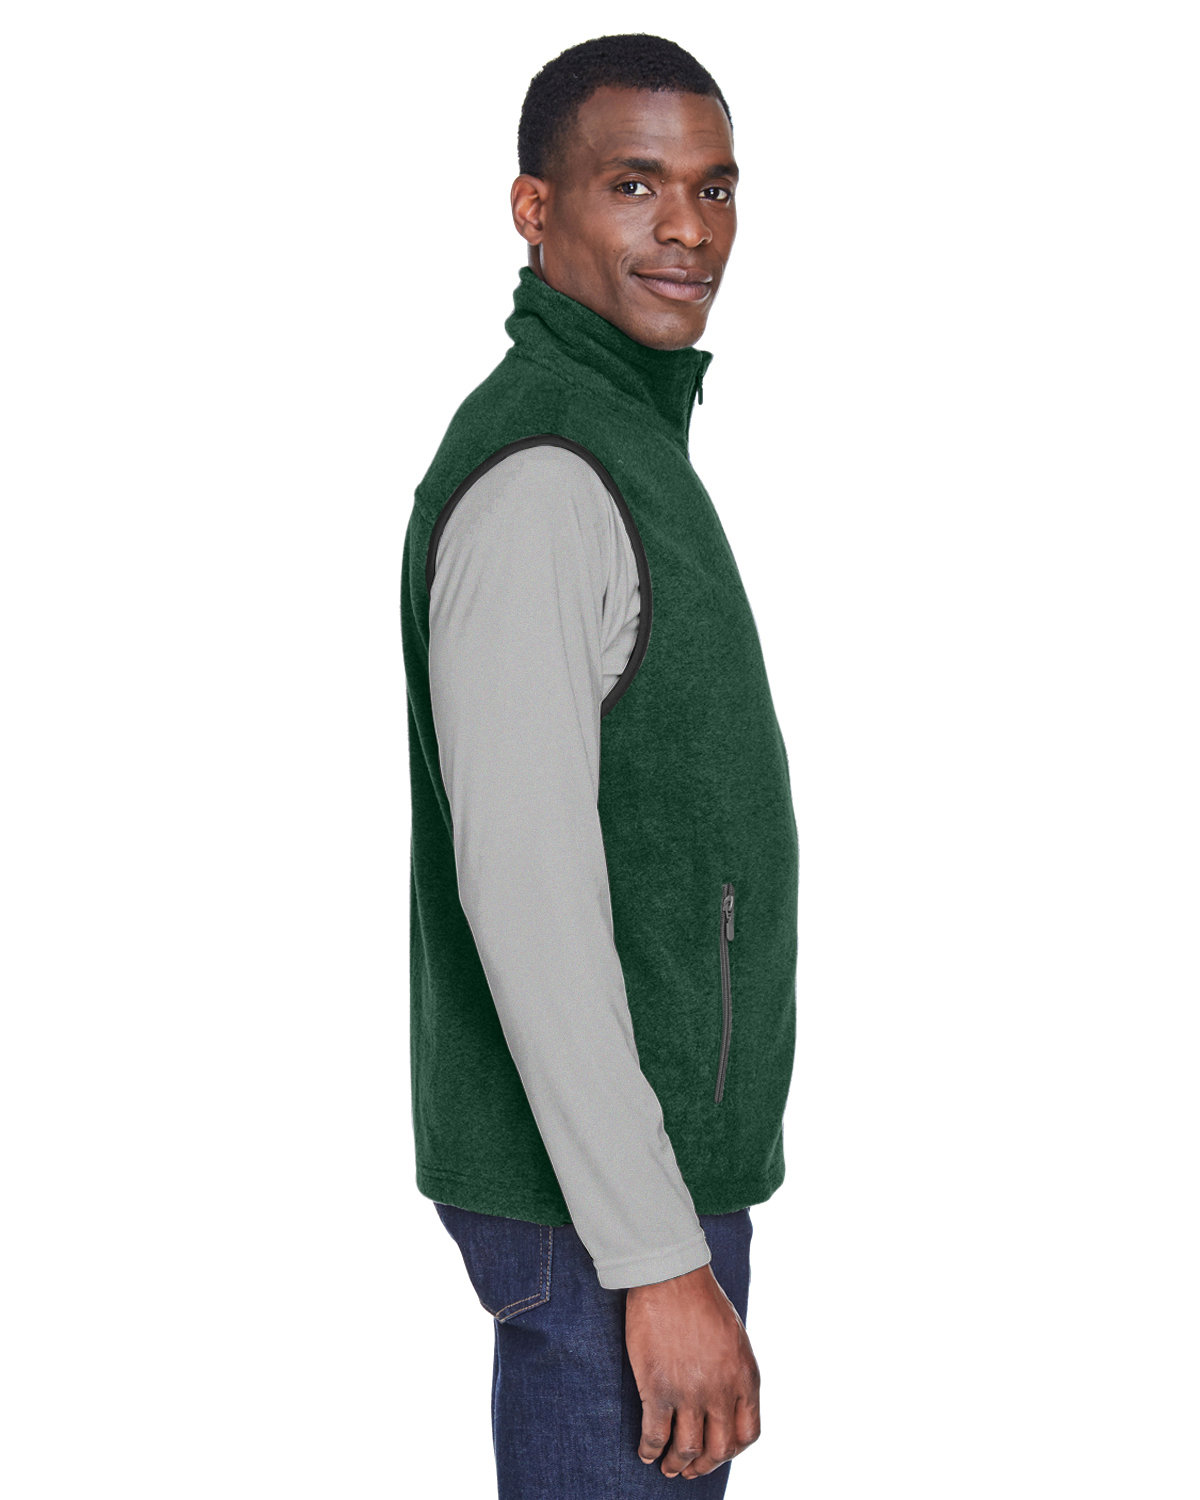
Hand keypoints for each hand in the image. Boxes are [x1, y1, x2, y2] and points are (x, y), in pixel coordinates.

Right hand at [624, 1261, 760, 1478]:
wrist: (671, 1276)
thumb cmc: (701, 1298)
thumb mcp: (734, 1337)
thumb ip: (733, 1372)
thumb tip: (726, 1399)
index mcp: (745, 1377)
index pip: (748, 1433)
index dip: (732, 1450)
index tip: (718, 1452)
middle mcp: (721, 1392)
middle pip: (719, 1449)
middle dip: (704, 1465)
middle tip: (691, 1469)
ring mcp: (689, 1393)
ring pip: (687, 1449)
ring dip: (677, 1464)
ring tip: (668, 1467)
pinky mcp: (657, 1389)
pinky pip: (655, 1435)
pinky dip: (650, 1450)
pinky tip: (645, 1452)